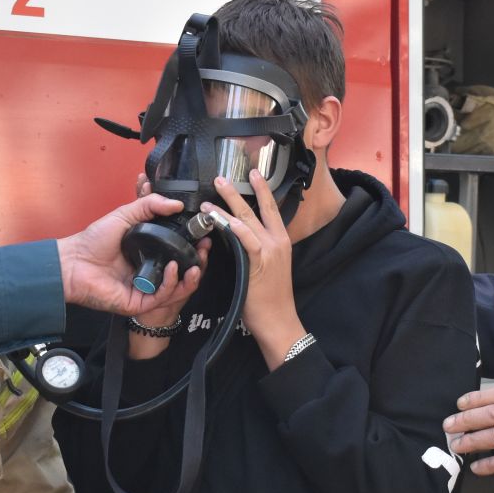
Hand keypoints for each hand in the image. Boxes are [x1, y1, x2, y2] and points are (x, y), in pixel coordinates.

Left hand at [58, 192, 201, 315]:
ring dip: (190, 277)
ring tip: (195, 264)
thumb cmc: (93, 241)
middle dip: (198, 264)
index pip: (178, 253)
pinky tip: (172, 270)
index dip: (193, 247)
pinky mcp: (139, 302)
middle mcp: (150, 272)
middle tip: (205, 250)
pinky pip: (161, 297)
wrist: (73, 261)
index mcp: (149, 254)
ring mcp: (145, 288)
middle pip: (182, 273)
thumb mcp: (125, 215)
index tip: (203, 236)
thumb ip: (149, 205)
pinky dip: (170, 284)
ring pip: (177, 289)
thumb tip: (176, 203)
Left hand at [205, 173, 303, 367]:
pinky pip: (244, 239)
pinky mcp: (259, 262)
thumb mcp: (270, 267)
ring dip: (227, 205)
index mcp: (281, 240)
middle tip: (222, 176)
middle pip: (258, 208)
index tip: (254, 173)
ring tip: (211, 193)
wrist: (279, 319)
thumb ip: (258, 249)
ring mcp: (269, 250)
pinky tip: (219, 218)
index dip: (263, 190)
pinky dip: (232, 226)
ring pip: (247, 220)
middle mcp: (277, 241)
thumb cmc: (271, 298)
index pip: (271, 209)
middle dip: (240, 190)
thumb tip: (239, 235)